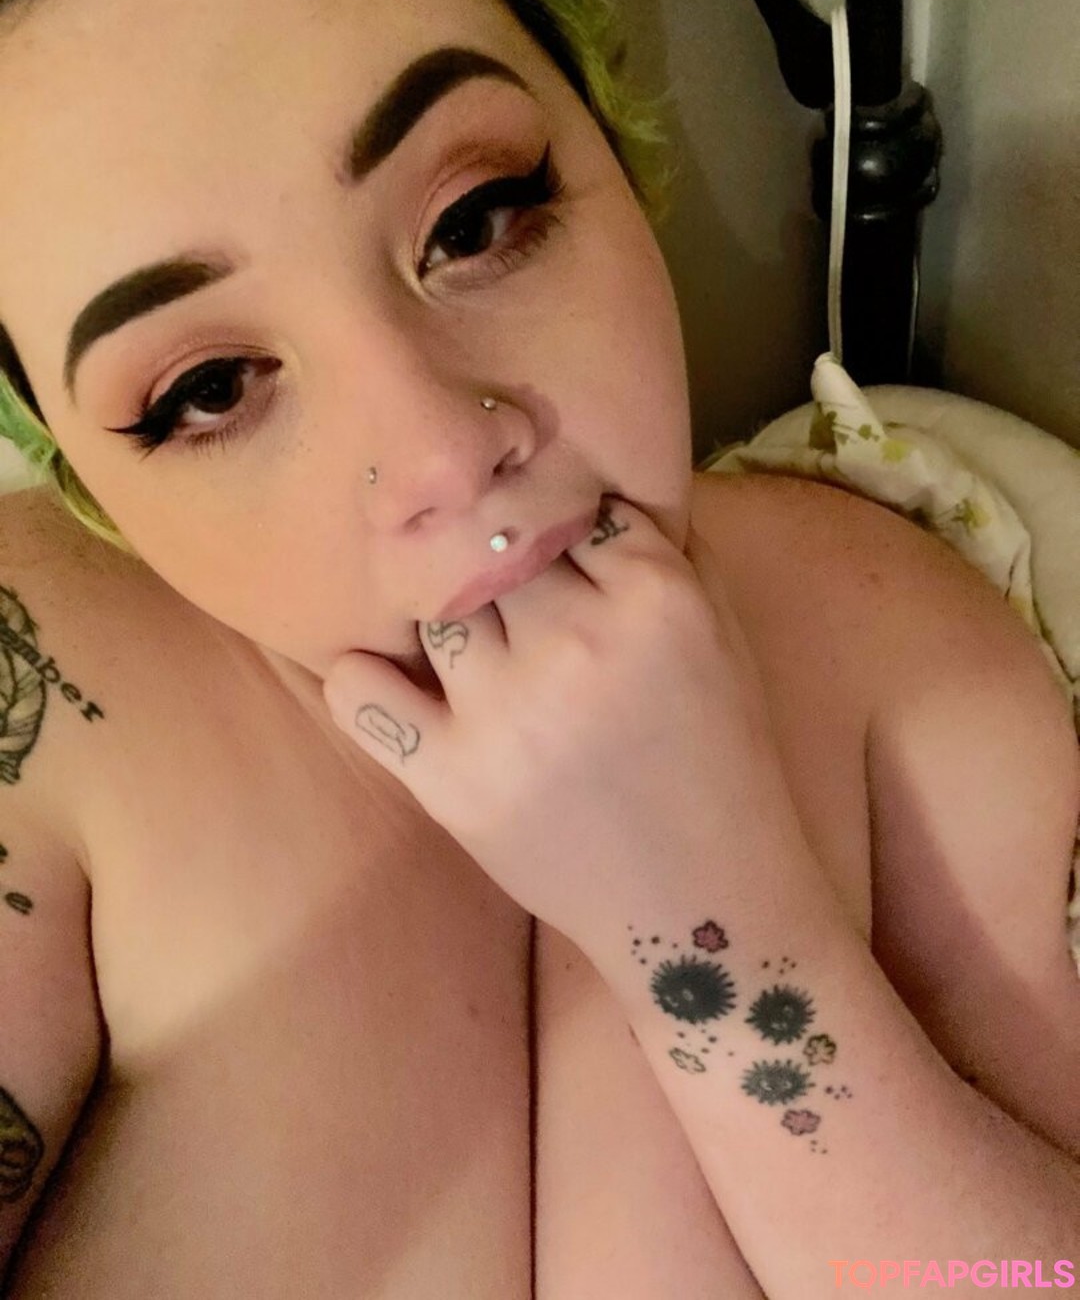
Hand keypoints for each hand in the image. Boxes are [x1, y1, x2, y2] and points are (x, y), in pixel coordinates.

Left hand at [323, 497, 792, 943]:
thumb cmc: (720, 760)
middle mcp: (577, 642)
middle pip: (493, 548)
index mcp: (656, 598)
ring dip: (447, 620)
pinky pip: (361, 692)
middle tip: (510, 603)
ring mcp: (505, 713)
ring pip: (433, 606)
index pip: (570, 508)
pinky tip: (392, 679)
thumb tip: (586, 489)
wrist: (703, 903)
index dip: (562, 531)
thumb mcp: (723, 637)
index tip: (562, 563)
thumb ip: (667, 552)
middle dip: (501, 568)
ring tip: (475, 652)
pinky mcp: (450, 779)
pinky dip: (363, 677)